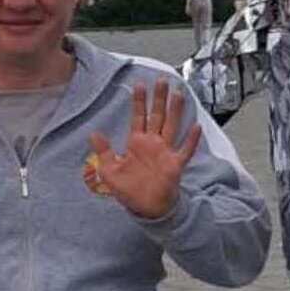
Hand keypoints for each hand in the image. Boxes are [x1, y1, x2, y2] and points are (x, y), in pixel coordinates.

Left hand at [88, 80, 201, 220]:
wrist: (145, 208)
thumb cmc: (129, 190)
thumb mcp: (109, 170)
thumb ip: (103, 151)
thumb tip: (93, 132)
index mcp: (136, 142)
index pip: (138, 116)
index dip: (139, 101)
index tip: (140, 84)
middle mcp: (152, 143)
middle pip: (157, 116)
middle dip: (159, 99)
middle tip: (161, 81)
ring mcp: (165, 152)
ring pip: (171, 126)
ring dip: (175, 111)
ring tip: (178, 94)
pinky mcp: (175, 164)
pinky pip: (185, 150)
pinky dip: (191, 140)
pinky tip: (196, 127)